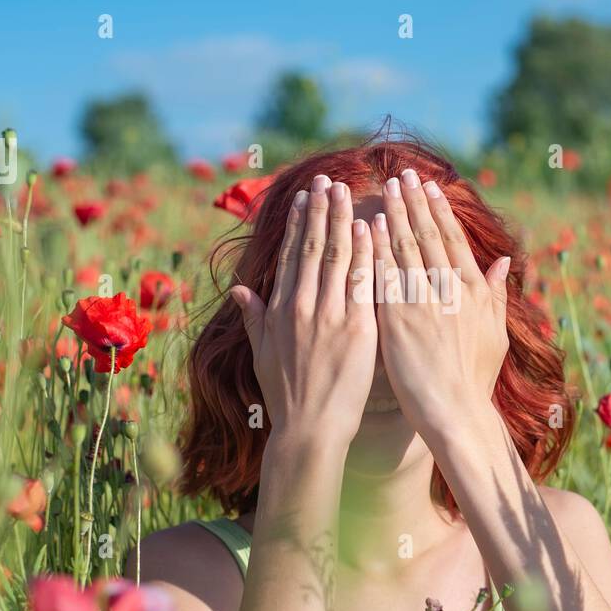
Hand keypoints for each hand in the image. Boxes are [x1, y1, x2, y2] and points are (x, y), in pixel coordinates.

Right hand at [230, 175, 376, 447]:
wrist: (308, 431)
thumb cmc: (287, 397)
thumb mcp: (262, 354)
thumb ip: (254, 318)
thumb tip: (240, 289)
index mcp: (280, 310)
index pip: (292, 256)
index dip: (300, 223)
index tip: (306, 197)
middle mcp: (303, 307)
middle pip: (314, 247)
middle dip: (322, 210)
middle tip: (329, 179)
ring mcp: (330, 316)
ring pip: (338, 257)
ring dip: (343, 220)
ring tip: (348, 191)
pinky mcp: (357, 330)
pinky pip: (362, 283)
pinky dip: (366, 253)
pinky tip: (371, 228)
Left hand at [372, 168, 510, 437]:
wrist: (455, 413)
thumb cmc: (474, 379)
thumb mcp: (496, 334)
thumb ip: (495, 295)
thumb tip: (503, 262)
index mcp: (473, 291)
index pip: (452, 240)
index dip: (439, 211)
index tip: (428, 187)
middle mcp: (450, 291)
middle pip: (427, 236)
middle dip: (413, 202)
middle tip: (401, 174)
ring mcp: (423, 303)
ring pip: (405, 249)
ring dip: (393, 214)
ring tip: (383, 189)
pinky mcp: (398, 319)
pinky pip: (384, 275)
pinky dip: (376, 248)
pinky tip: (366, 226)